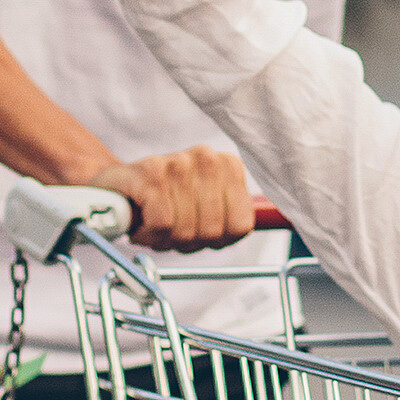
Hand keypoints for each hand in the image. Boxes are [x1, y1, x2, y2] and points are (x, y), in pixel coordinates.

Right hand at [83, 147, 256, 251]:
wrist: (111, 190)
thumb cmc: (162, 204)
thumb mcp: (206, 210)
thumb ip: (233, 217)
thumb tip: (287, 219)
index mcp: (228, 166)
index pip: (240, 226)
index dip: (216, 240)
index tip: (197, 230)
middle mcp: (206, 158)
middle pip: (213, 231)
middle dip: (188, 241)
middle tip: (169, 228)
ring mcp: (178, 163)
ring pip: (187, 229)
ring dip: (165, 238)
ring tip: (153, 221)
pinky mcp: (150, 173)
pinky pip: (163, 223)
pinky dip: (149, 232)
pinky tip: (141, 219)